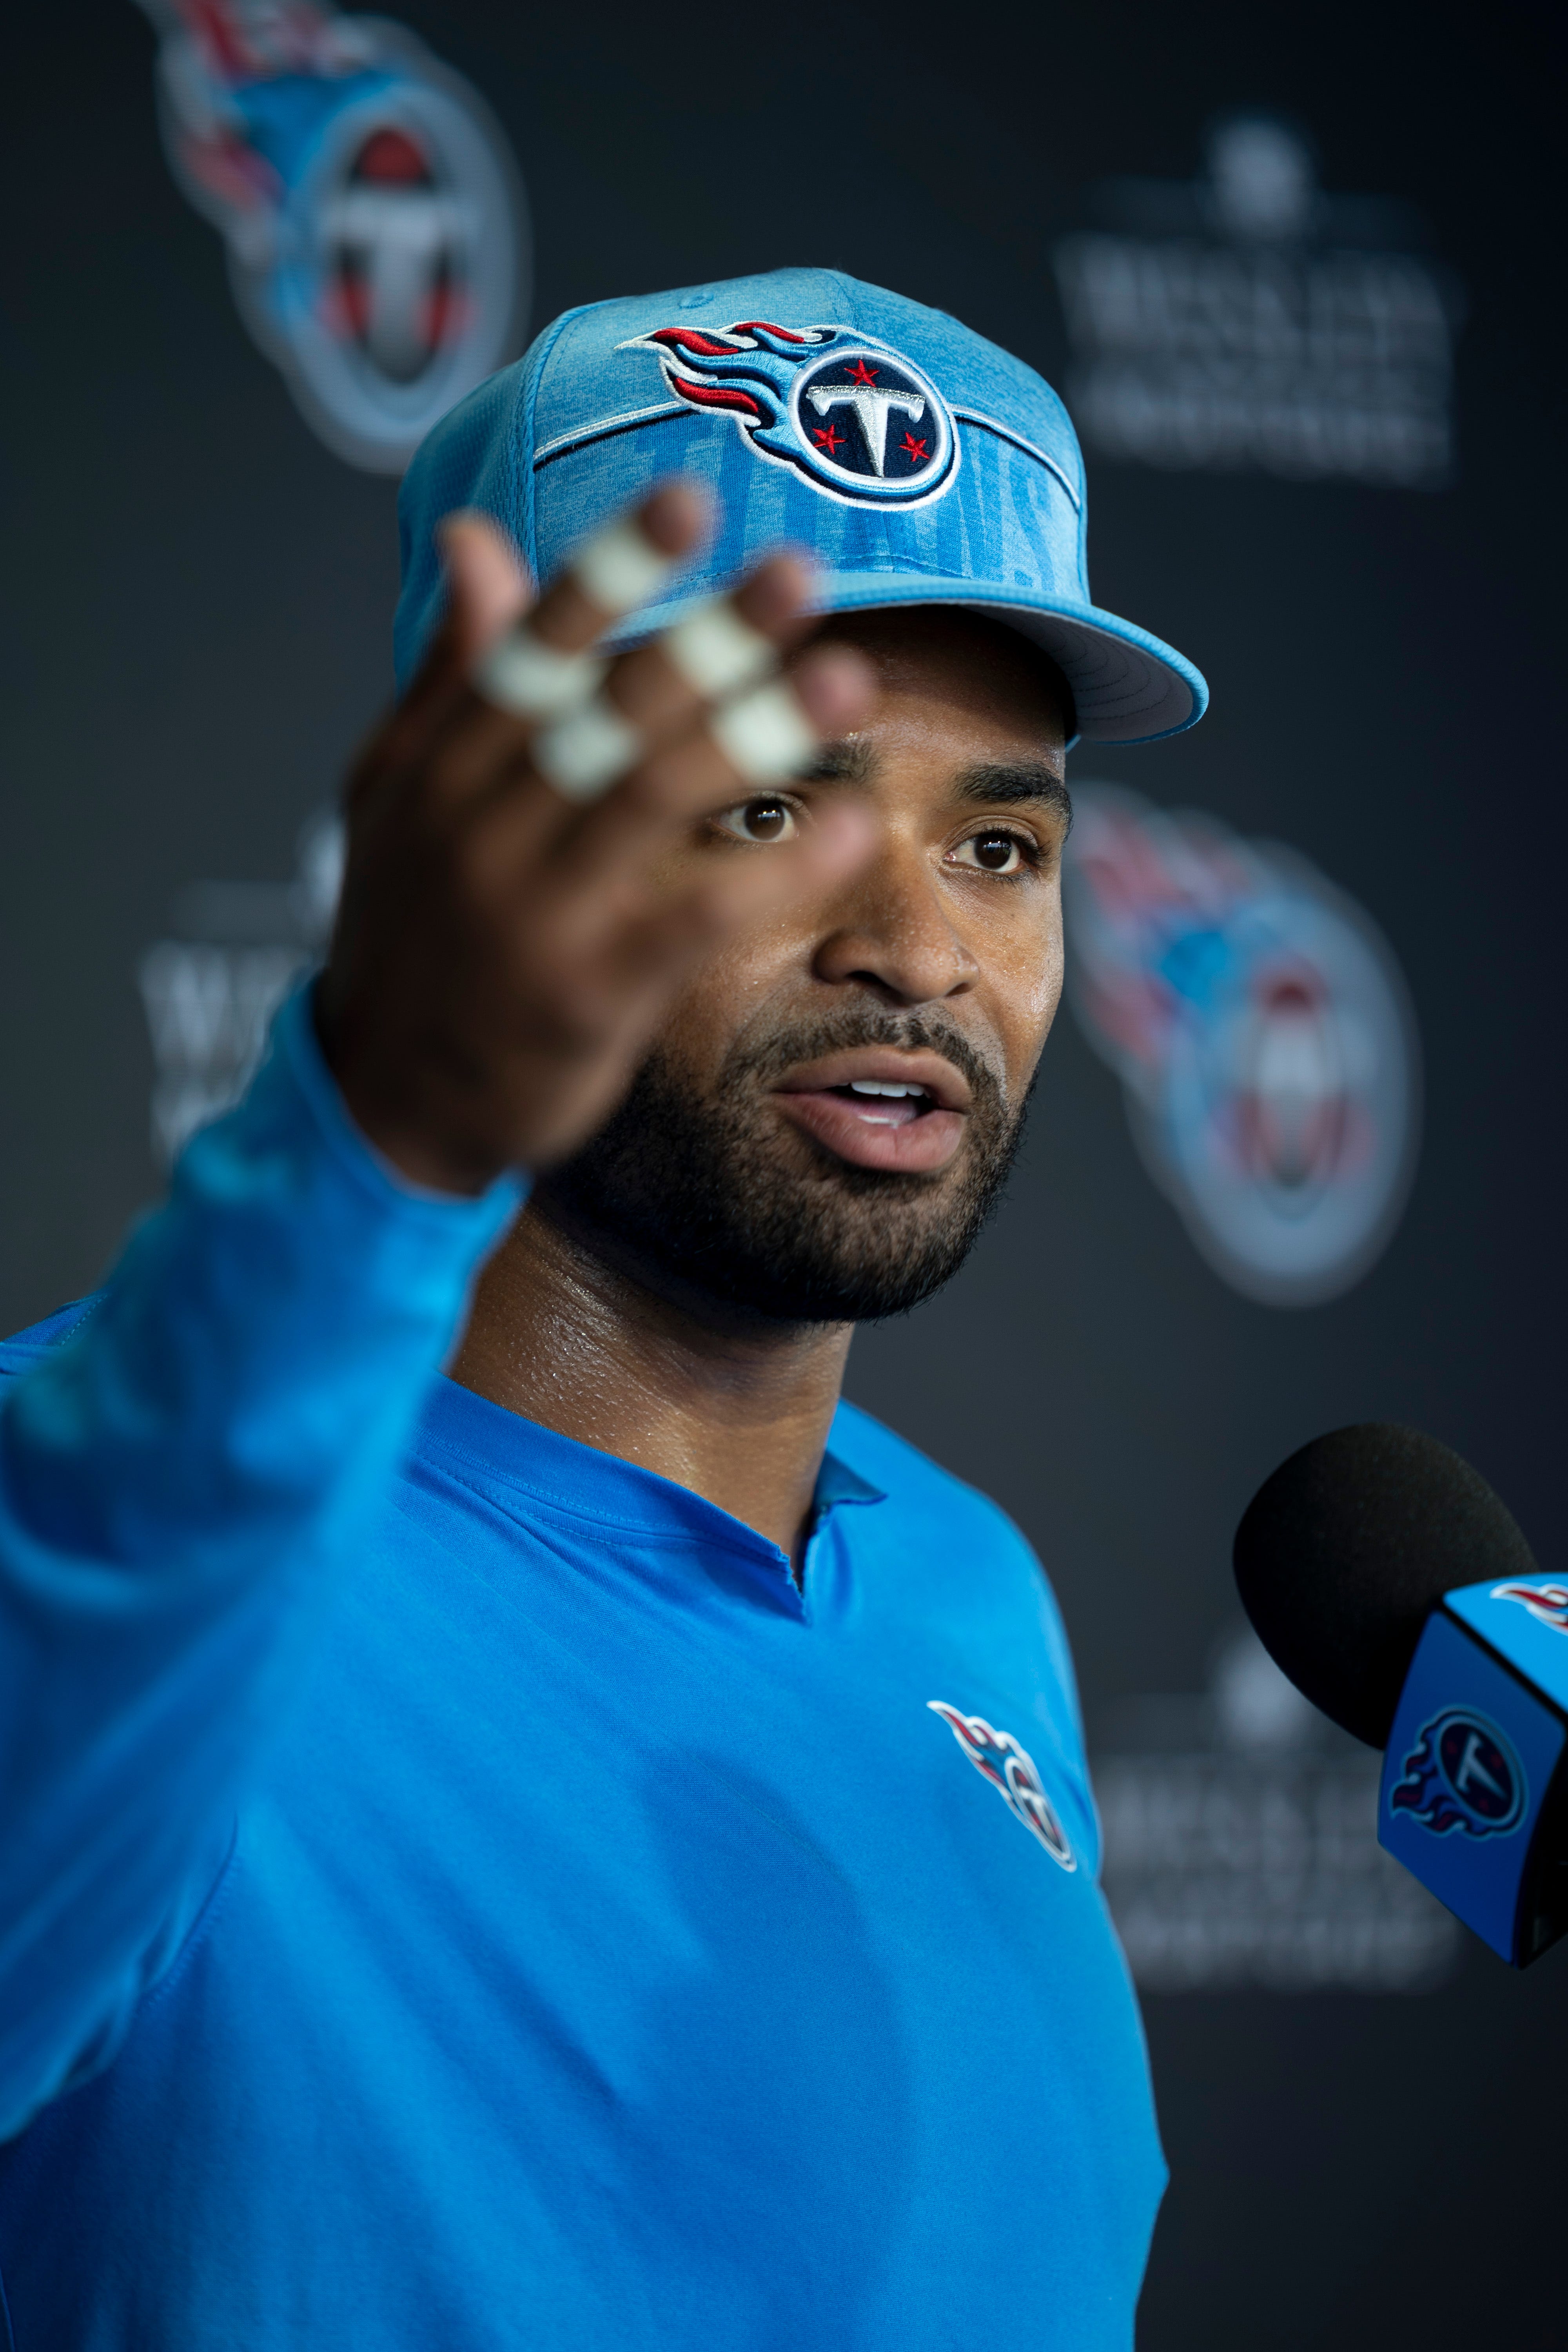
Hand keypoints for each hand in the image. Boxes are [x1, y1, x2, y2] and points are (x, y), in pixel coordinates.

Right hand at [315, 483, 875, 1194]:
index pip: (532, 649)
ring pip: (651, 797)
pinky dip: (775, 871)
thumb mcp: (397, 798)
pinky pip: (694, 917)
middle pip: (608, 710)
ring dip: (756, 732)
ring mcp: (534, 911)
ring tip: (849, 680)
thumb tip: (475, 537)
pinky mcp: (586, 992)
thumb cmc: (408, 938)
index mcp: (443, 768)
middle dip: (710, 635)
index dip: (610, 570)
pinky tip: (850, 831)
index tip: (689, 501)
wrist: (383, 1105)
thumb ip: (450, 673)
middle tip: (804, 569)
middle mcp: (482, 826)